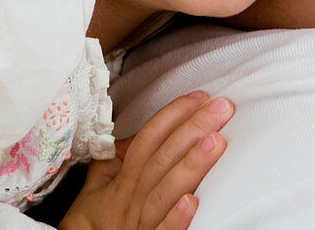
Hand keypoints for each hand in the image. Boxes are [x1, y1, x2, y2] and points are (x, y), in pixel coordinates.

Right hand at [59, 90, 233, 229]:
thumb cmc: (93, 228)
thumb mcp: (94, 191)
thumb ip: (113, 162)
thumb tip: (131, 136)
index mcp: (124, 181)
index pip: (149, 138)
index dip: (173, 115)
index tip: (200, 97)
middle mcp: (133, 198)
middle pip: (163, 156)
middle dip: (192, 128)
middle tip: (221, 108)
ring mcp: (141, 222)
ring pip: (166, 189)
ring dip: (191, 164)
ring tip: (215, 141)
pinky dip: (176, 218)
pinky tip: (193, 201)